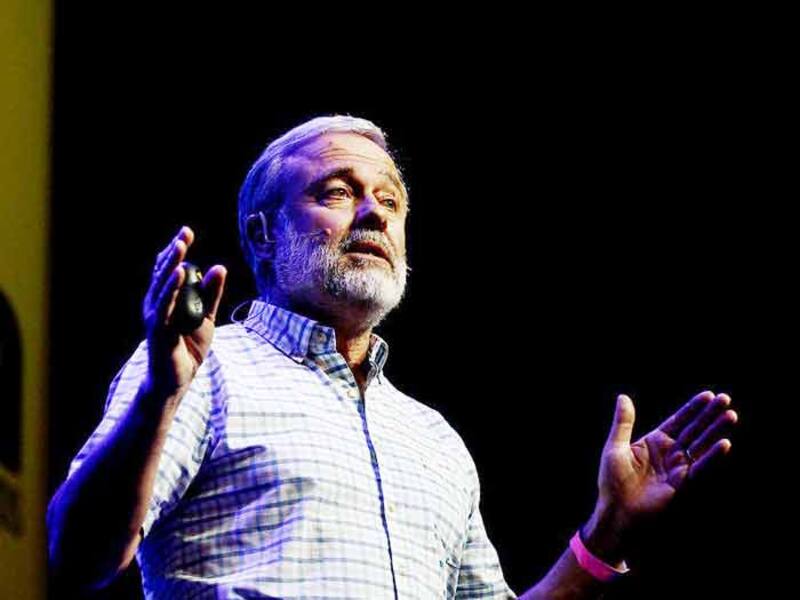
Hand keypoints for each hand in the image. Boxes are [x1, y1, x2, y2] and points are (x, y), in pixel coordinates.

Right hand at [141, 226, 225, 397]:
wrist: (178, 379)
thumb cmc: (188, 347)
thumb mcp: (206, 316)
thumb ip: (211, 293)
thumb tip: (219, 267)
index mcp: (166, 299)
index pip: (169, 269)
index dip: (176, 250)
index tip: (186, 232)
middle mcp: (157, 303)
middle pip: (164, 272)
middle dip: (174, 251)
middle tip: (185, 232)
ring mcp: (156, 315)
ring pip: (163, 284)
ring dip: (172, 264)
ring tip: (181, 246)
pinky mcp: (159, 329)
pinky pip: (166, 305)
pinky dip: (172, 288)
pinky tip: (179, 274)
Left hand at [586, 391, 736, 557]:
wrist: (616, 510)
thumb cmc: (612, 481)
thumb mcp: (615, 447)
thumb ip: (623, 422)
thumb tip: (623, 396)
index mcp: (654, 441)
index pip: (678, 420)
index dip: (693, 408)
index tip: (709, 394)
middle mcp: (669, 452)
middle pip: (693, 429)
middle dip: (709, 415)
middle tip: (726, 399)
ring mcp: (677, 467)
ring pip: (701, 445)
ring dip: (716, 431)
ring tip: (731, 415)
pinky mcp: (683, 483)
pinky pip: (700, 467)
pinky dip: (712, 456)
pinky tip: (724, 444)